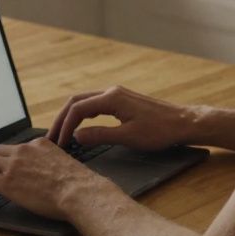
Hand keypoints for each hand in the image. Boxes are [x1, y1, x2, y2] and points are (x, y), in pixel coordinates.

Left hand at [0, 138, 103, 219]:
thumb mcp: (63, 163)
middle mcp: (24, 150)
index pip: (15, 147)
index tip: (6, 169)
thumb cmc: (78, 184)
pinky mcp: (7, 181)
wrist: (78, 191)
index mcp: (39, 144)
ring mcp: (14, 165)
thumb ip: (50, 162)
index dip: (7, 160)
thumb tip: (44, 175)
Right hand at [46, 86, 197, 150]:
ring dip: (71, 116)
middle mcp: (112, 92)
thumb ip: (101, 135)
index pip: (77, 109)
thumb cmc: (160, 131)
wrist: (184, 123)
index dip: (64, 126)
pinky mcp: (122, 101)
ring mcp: (117, 95)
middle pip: (76, 101)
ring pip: (85, 101)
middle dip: (62, 119)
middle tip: (51, 138)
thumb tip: (77, 136)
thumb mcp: (129, 137)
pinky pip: (95, 104)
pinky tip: (80, 127)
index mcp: (112, 98)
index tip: (58, 143)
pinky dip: (83, 115)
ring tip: (61, 134)